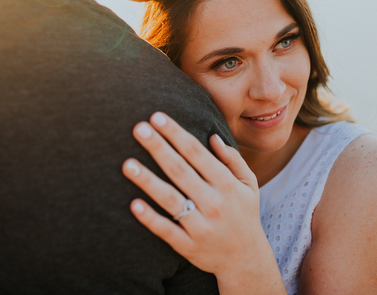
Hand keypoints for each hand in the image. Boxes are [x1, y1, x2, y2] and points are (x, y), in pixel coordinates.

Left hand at [122, 112, 284, 293]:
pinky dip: (150, 218)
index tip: (157, 117)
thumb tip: (212, 136)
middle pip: (180, 170)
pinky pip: (167, 231)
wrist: (245, 260)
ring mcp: (201, 226)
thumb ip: (232, 160)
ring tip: (127, 164)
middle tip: (138, 128)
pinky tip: (133, 204)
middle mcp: (214, 203)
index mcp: (227, 185)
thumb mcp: (249, 185)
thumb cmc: (244, 214)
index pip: (197, 153)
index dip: (176, 134)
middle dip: (159, 147)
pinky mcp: (188, 246)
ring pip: (170, 200)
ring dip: (148, 181)